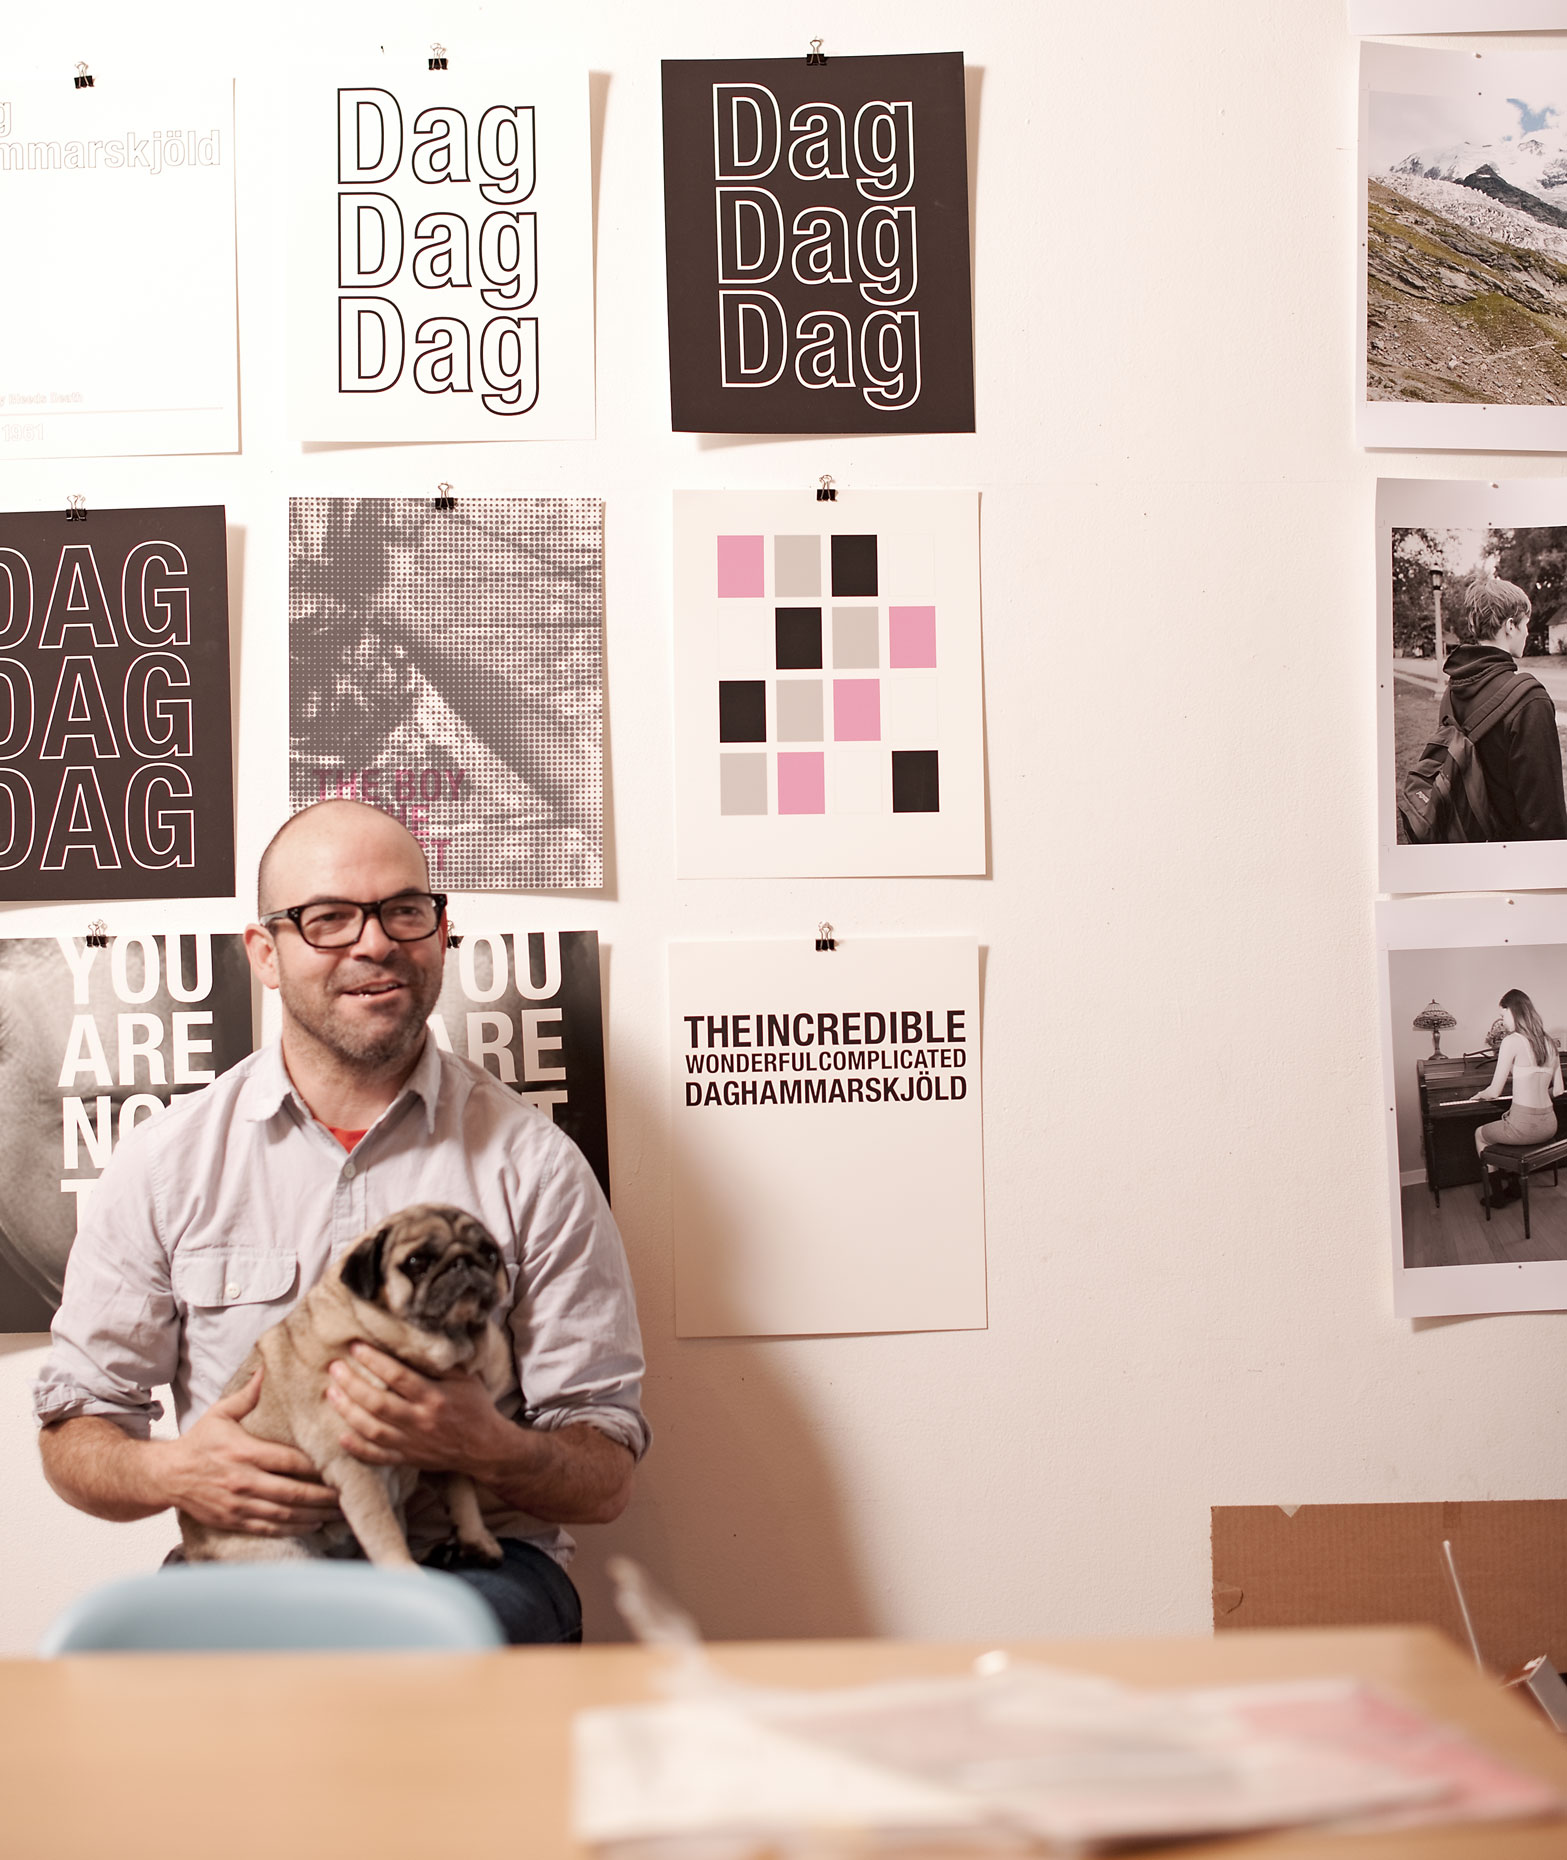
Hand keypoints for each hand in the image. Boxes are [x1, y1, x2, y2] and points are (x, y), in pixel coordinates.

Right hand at [154, 1369, 340, 1535]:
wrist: (166, 1476)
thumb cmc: (198, 1442)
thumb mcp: (221, 1413)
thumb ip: (248, 1395)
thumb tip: (266, 1368)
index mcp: (244, 1452)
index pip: (289, 1461)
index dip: (316, 1466)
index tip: (340, 1465)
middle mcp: (244, 1481)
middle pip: (292, 1492)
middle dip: (323, 1496)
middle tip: (349, 1494)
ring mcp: (239, 1505)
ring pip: (284, 1514)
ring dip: (314, 1515)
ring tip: (339, 1513)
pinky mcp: (234, 1521)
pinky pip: (269, 1529)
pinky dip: (293, 1530)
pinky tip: (312, 1525)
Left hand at [325, 1344, 507, 1473]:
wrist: (485, 1448)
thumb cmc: (475, 1406)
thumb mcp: (464, 1378)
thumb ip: (439, 1362)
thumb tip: (414, 1339)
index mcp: (435, 1397)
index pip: (398, 1376)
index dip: (374, 1361)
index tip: (355, 1347)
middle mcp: (421, 1420)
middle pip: (378, 1403)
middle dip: (352, 1384)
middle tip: (334, 1368)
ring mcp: (412, 1443)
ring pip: (372, 1429)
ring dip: (348, 1411)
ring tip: (331, 1393)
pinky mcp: (408, 1459)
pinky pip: (378, 1457)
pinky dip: (357, 1448)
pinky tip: (341, 1435)